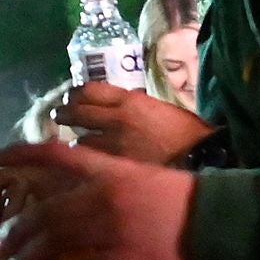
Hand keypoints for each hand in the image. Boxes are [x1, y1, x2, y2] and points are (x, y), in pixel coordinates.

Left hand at [0, 138, 200, 259]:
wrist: (221, 220)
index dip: (23, 154)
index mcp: (111, 171)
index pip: (57, 156)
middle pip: (45, 211)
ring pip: (54, 243)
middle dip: (18, 229)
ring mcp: (111, 231)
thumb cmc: (187, 198)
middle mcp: (103, 198)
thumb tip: (80, 198)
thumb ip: (111, 183)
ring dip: (29, 257)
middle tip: (3, 242)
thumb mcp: (144, 177)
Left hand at [59, 81, 217, 167]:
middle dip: (64, 114)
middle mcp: (116, 119)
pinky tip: (84, 165)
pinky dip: (84, 163)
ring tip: (73, 146)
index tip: (70, 96)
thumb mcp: (157, 108)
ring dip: (75, 142)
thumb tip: (110, 111)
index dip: (75, 93)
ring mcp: (113, 145)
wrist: (201, 157)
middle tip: (59, 116)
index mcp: (130, 100)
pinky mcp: (115, 168)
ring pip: (78, 141)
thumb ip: (131, 107)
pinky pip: (89, 164)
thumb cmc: (185, 133)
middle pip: (76, 112)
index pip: (89, 90)